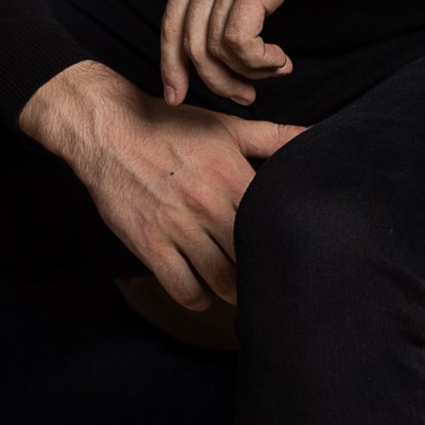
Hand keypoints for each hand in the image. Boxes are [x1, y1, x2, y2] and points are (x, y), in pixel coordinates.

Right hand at [19, 59, 301, 310]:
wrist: (110, 130)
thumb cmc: (171, 127)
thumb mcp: (226, 126)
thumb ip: (273, 137)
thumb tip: (315, 135)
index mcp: (233, 176)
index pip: (273, 223)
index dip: (283, 242)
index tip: (289, 252)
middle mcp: (209, 205)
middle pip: (250, 258)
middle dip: (261, 271)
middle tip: (266, 278)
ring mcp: (178, 227)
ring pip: (221, 280)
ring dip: (233, 290)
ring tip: (239, 288)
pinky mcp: (149, 245)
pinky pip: (184, 289)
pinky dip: (198, 298)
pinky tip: (203, 290)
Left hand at [160, 0, 347, 106]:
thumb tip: (235, 8)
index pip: (170, 22)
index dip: (171, 63)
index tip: (179, 92)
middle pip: (187, 44)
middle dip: (211, 81)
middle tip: (242, 96)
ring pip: (214, 49)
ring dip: (246, 73)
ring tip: (274, 71)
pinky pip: (239, 42)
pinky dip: (258, 61)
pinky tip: (279, 59)